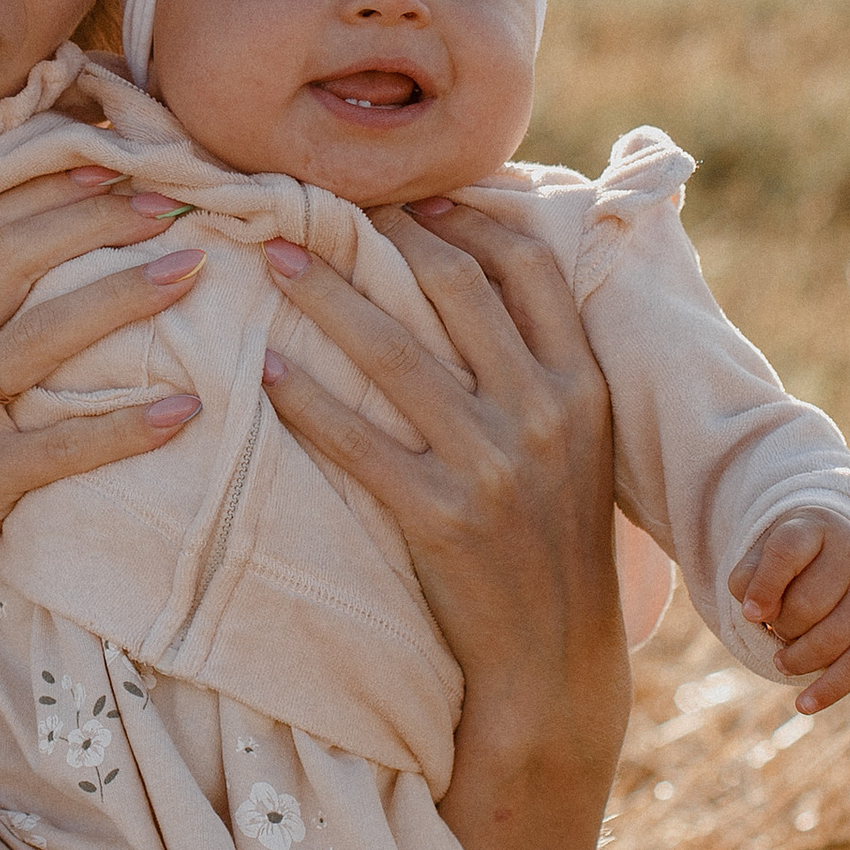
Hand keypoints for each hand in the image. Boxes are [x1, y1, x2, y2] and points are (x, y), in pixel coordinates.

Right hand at [0, 167, 208, 618]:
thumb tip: (61, 255)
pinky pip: (58, 448)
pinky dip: (124, 427)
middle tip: (176, 207)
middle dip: (97, 220)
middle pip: (12, 260)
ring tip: (191, 275)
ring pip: (39, 339)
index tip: (121, 164)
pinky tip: (185, 411)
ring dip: (121, 297)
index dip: (50, 188)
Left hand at [257, 199, 625, 747]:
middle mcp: (544, 413)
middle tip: (318, 202)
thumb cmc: (552, 540)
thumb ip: (538, 366)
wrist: (554, 658)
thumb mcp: (576, 443)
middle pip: (454, 286)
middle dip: (382, 233)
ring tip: (274, 259)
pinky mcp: (440, 519)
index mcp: (583, 384)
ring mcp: (493, 466)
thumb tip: (475, 278)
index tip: (407, 191)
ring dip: (327, 296)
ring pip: (395, 352)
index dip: (463, 214)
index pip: (526, 265)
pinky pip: (358, 441)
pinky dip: (307, 399)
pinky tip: (266, 369)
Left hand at [730, 510, 849, 712]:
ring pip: (827, 639)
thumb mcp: (761, 558)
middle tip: (776, 625)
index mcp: (815, 527)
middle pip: (804, 605)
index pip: (786, 551)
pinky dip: (828, 689)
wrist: (842, 558)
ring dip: (795, 657)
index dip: (764, 584)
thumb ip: (747, 579)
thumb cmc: (789, 564)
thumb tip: (756, 614)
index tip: (748, 614)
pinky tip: (803, 705)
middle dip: (780, 626)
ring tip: (783, 657)